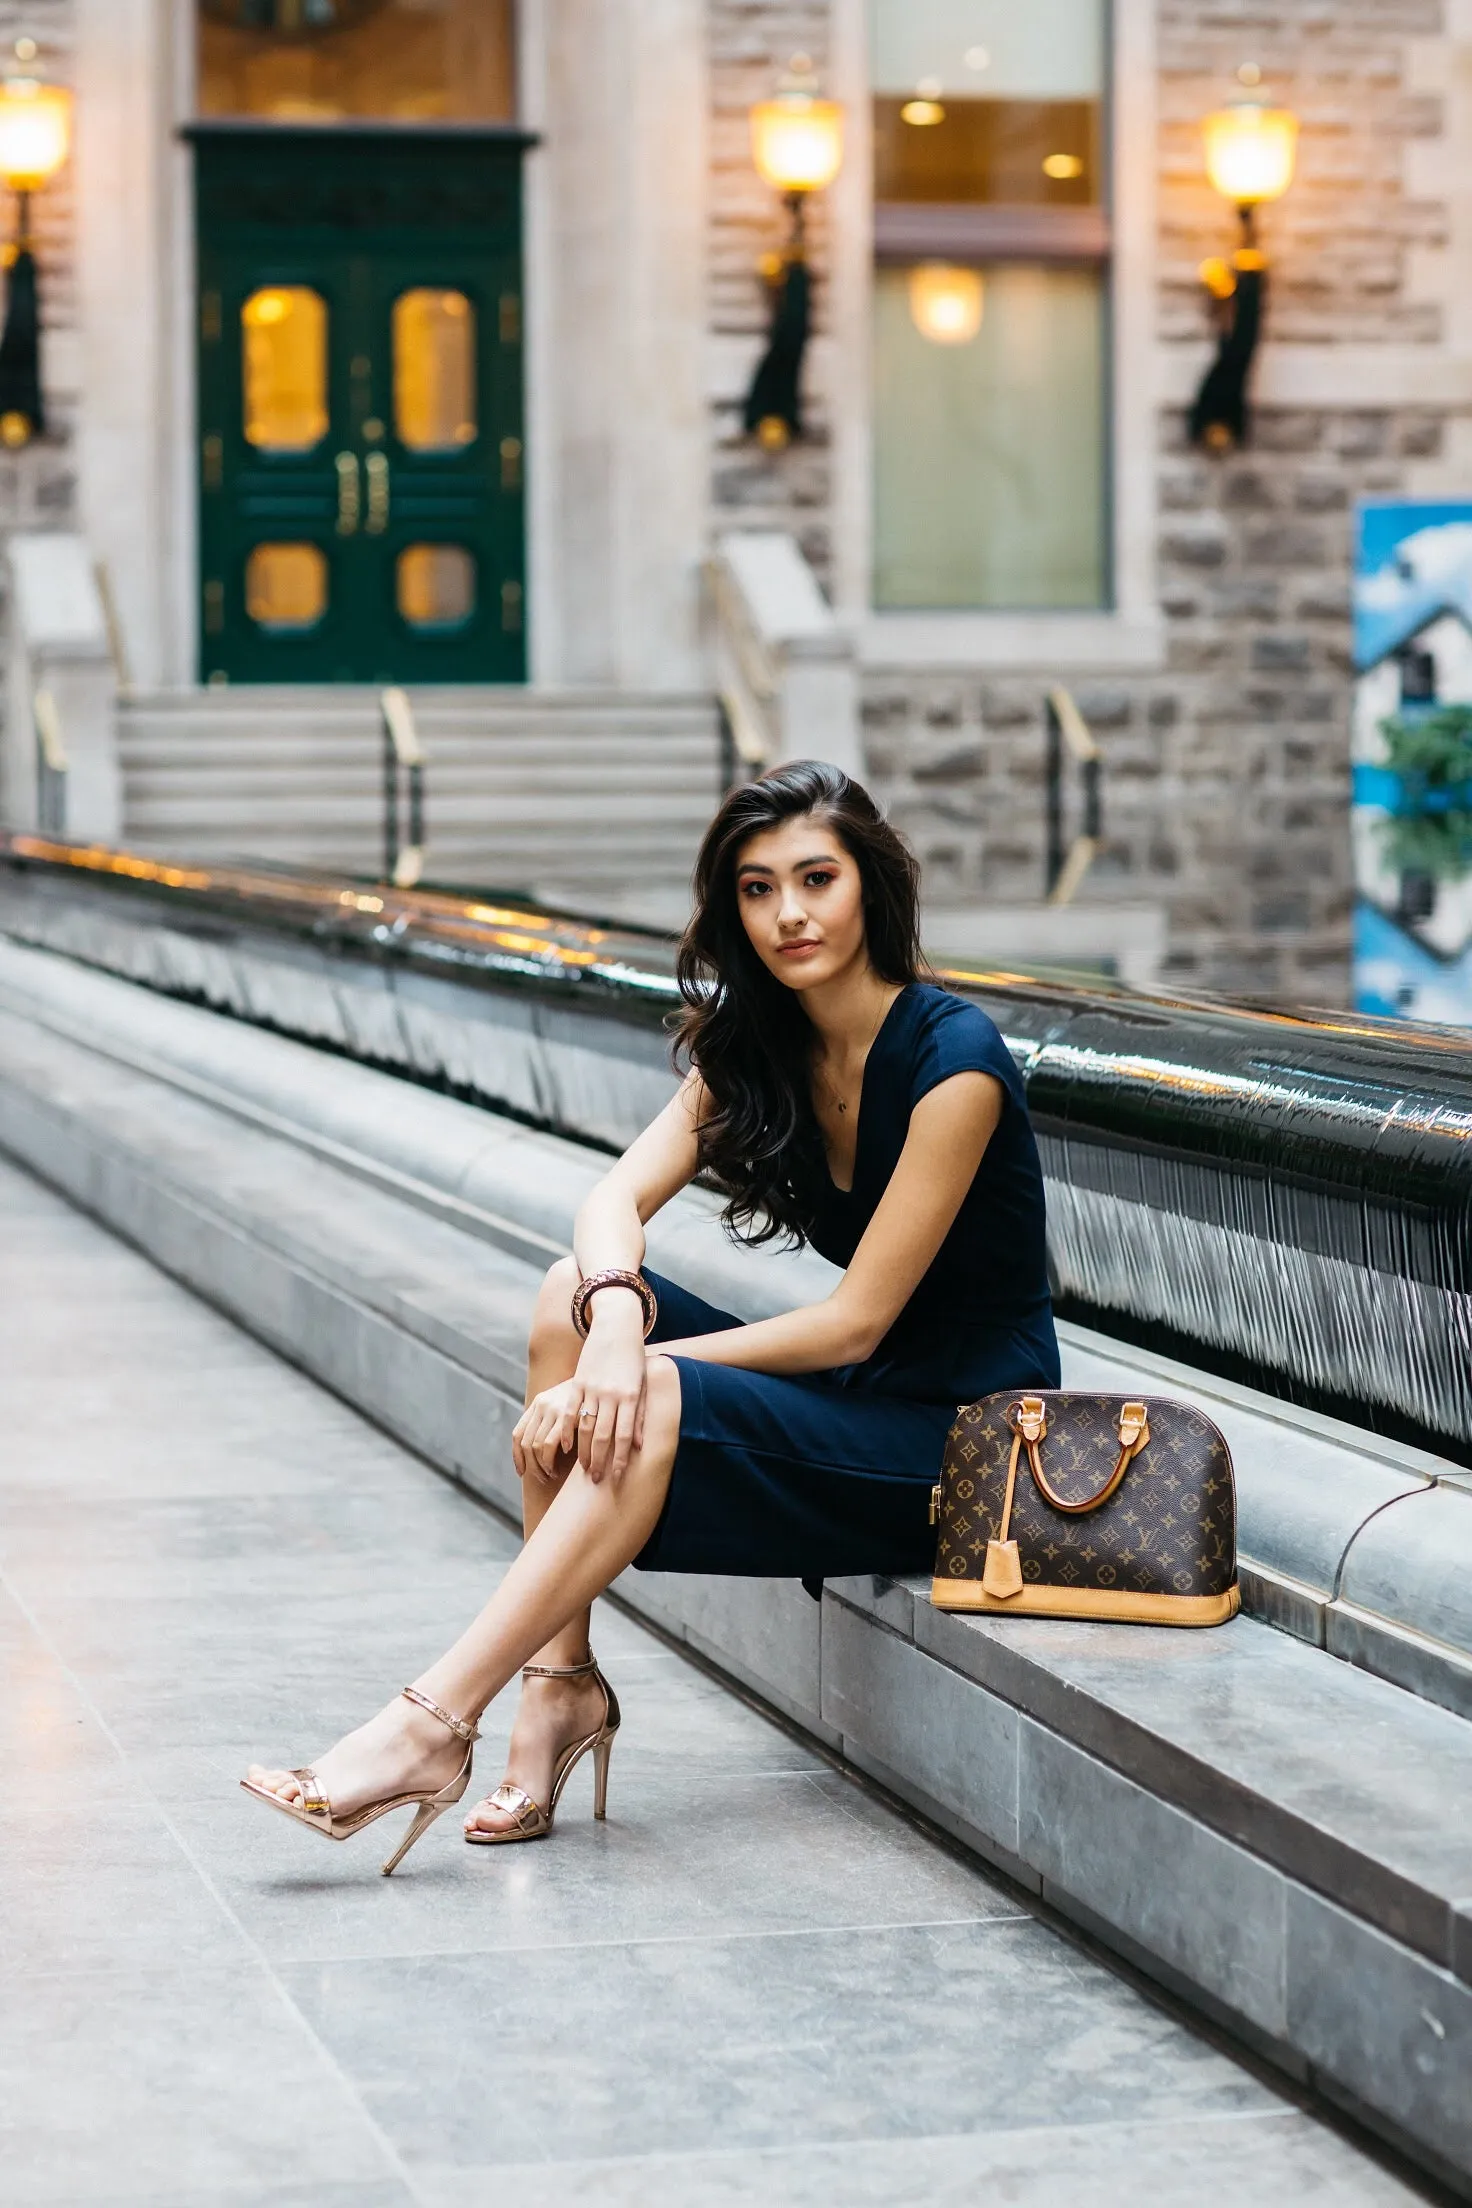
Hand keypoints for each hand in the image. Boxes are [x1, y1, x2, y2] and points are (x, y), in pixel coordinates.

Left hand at [512, 1379, 582, 1483]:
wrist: (606, 1371)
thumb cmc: (588, 1395)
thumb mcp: (566, 1403)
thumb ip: (555, 1419)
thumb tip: (542, 1447)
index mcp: (538, 1403)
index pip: (517, 1434)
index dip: (517, 1457)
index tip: (522, 1472)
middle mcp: (542, 1405)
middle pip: (526, 1444)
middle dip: (532, 1467)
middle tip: (543, 1478)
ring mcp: (553, 1409)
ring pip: (536, 1446)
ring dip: (543, 1466)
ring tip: (553, 1474)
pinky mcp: (566, 1415)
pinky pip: (549, 1444)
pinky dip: (551, 1458)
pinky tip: (562, 1463)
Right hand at [571, 1303, 647, 1482]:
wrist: (617, 1327)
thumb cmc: (634, 1359)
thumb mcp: (641, 1385)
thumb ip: (639, 1415)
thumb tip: (639, 1446)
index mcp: (629, 1396)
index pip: (624, 1436)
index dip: (621, 1459)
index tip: (618, 1478)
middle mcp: (610, 1394)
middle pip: (602, 1435)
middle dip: (599, 1461)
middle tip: (596, 1480)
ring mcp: (592, 1388)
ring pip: (584, 1426)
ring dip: (583, 1451)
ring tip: (583, 1468)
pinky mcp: (577, 1382)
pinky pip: (569, 1411)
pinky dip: (566, 1430)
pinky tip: (564, 1447)